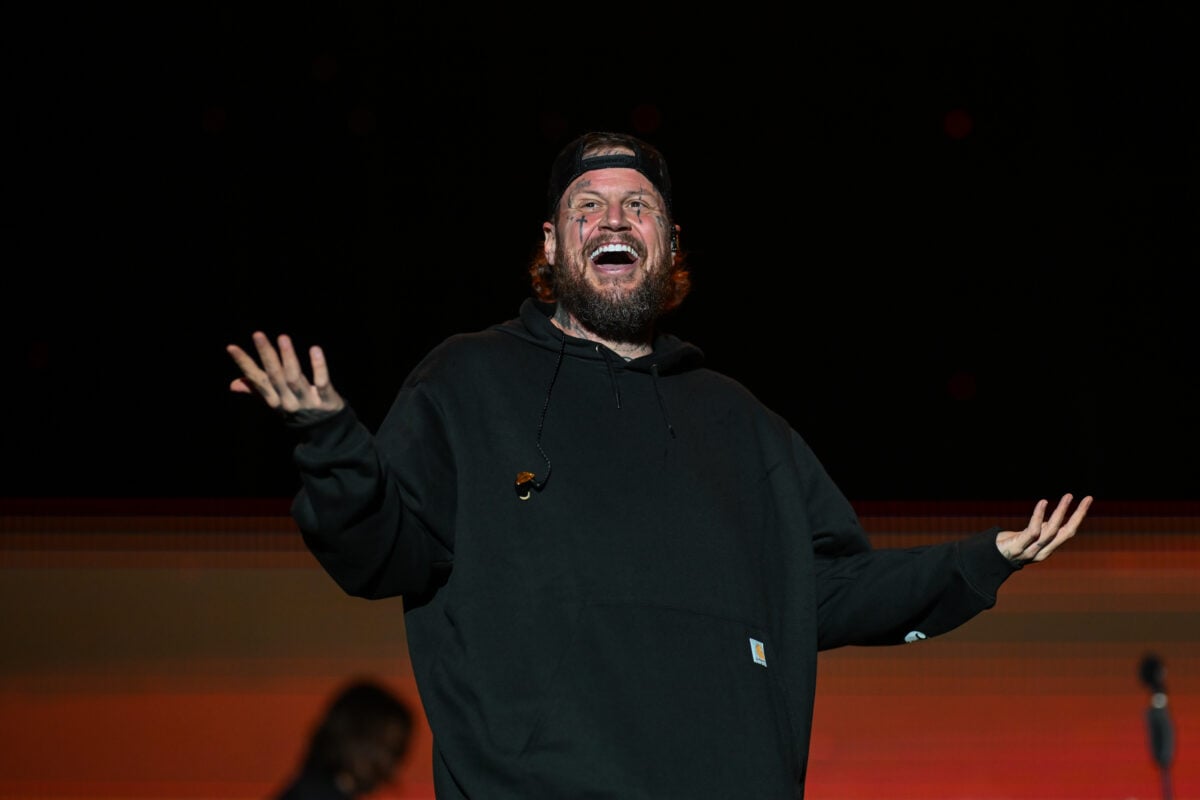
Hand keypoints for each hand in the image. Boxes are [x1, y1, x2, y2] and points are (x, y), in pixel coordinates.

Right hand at [226, 331, 344, 417]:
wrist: (327, 433)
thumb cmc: (298, 411)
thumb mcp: (277, 403)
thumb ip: (257, 391)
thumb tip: (232, 384)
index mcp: (274, 400)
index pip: (257, 380)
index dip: (244, 364)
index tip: (231, 347)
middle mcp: (288, 401)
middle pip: (275, 376)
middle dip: (266, 355)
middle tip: (257, 334)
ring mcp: (307, 402)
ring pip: (295, 378)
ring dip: (288, 357)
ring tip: (282, 337)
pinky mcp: (327, 401)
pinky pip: (322, 383)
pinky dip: (319, 366)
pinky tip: (315, 349)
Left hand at [996, 493, 1092, 565]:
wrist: (989, 558)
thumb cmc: (1010, 544)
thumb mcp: (1029, 537)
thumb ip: (1041, 530)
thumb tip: (1052, 519)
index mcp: (1047, 548)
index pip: (1067, 531)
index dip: (1078, 517)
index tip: (1087, 500)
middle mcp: (1043, 551)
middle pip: (1066, 532)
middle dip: (1078, 515)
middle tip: (1088, 498)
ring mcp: (1031, 550)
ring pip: (1051, 531)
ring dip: (1062, 512)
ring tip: (1068, 496)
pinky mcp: (1018, 547)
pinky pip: (1033, 531)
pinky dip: (1039, 516)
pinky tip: (1043, 503)